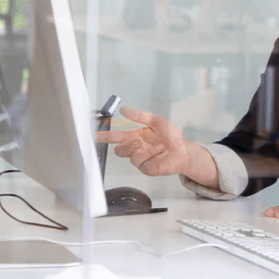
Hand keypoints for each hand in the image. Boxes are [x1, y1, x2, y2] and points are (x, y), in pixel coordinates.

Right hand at [95, 106, 215, 182]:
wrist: (184, 150)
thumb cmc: (171, 136)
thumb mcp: (157, 121)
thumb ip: (140, 116)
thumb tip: (124, 109)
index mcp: (134, 137)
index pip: (116, 137)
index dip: (104, 136)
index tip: (94, 135)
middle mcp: (136, 149)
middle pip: (119, 151)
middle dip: (126, 146)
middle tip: (138, 141)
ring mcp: (141, 160)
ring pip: (133, 157)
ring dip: (146, 150)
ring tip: (159, 146)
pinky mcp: (148, 169)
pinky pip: (144, 164)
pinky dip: (154, 156)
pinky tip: (162, 153)